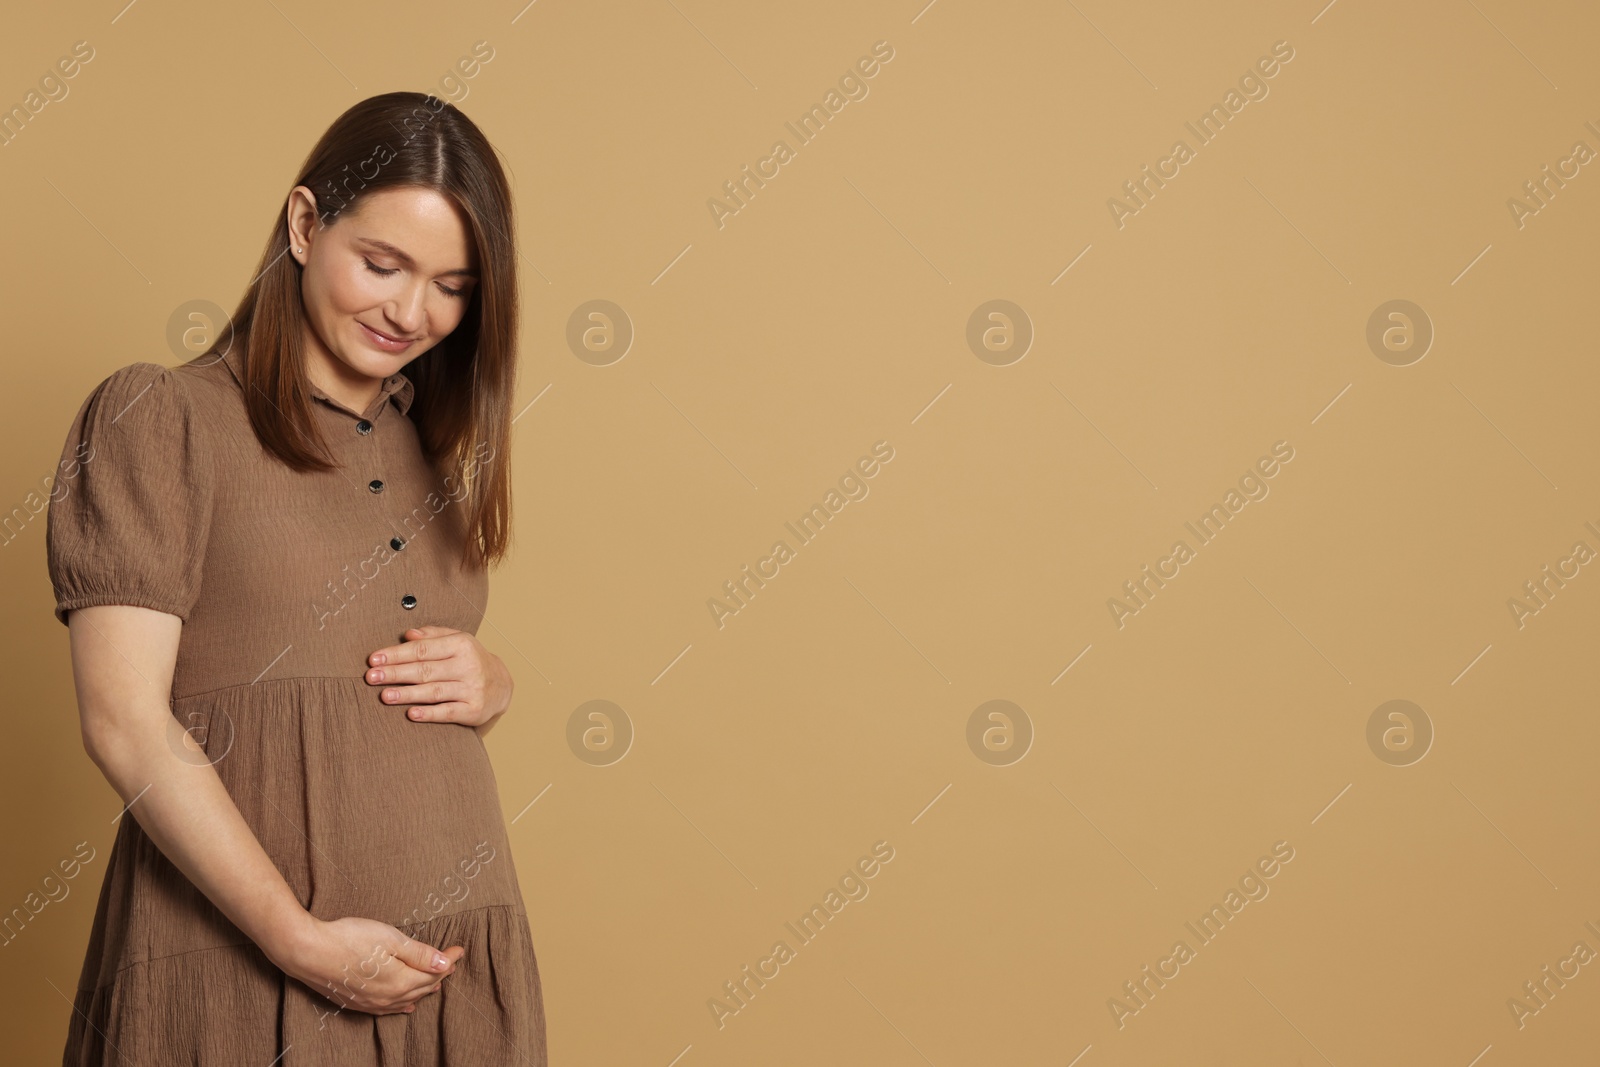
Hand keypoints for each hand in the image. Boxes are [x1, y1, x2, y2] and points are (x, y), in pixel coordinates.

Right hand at [270, 913, 464, 1015]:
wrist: (308, 952)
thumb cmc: (349, 939)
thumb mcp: (390, 939)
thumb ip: (419, 954)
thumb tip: (445, 964)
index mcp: (400, 981)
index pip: (434, 973)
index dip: (449, 960)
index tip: (460, 948)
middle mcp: (388, 997)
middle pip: (422, 988)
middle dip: (439, 973)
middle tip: (451, 959)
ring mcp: (371, 1003)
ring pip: (407, 1000)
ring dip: (423, 989)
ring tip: (436, 980)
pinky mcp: (357, 1003)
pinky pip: (388, 1008)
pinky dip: (403, 1004)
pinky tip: (406, 1005)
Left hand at [365, 625, 512, 730]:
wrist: (501, 684)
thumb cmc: (470, 660)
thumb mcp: (456, 640)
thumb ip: (432, 635)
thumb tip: (408, 634)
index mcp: (461, 644)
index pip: (423, 649)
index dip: (397, 654)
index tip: (374, 659)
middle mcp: (468, 665)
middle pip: (425, 670)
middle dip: (395, 673)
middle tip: (371, 677)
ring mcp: (472, 689)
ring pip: (434, 691)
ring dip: (407, 694)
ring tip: (384, 696)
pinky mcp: (474, 710)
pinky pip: (448, 712)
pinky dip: (429, 714)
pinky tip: (411, 714)